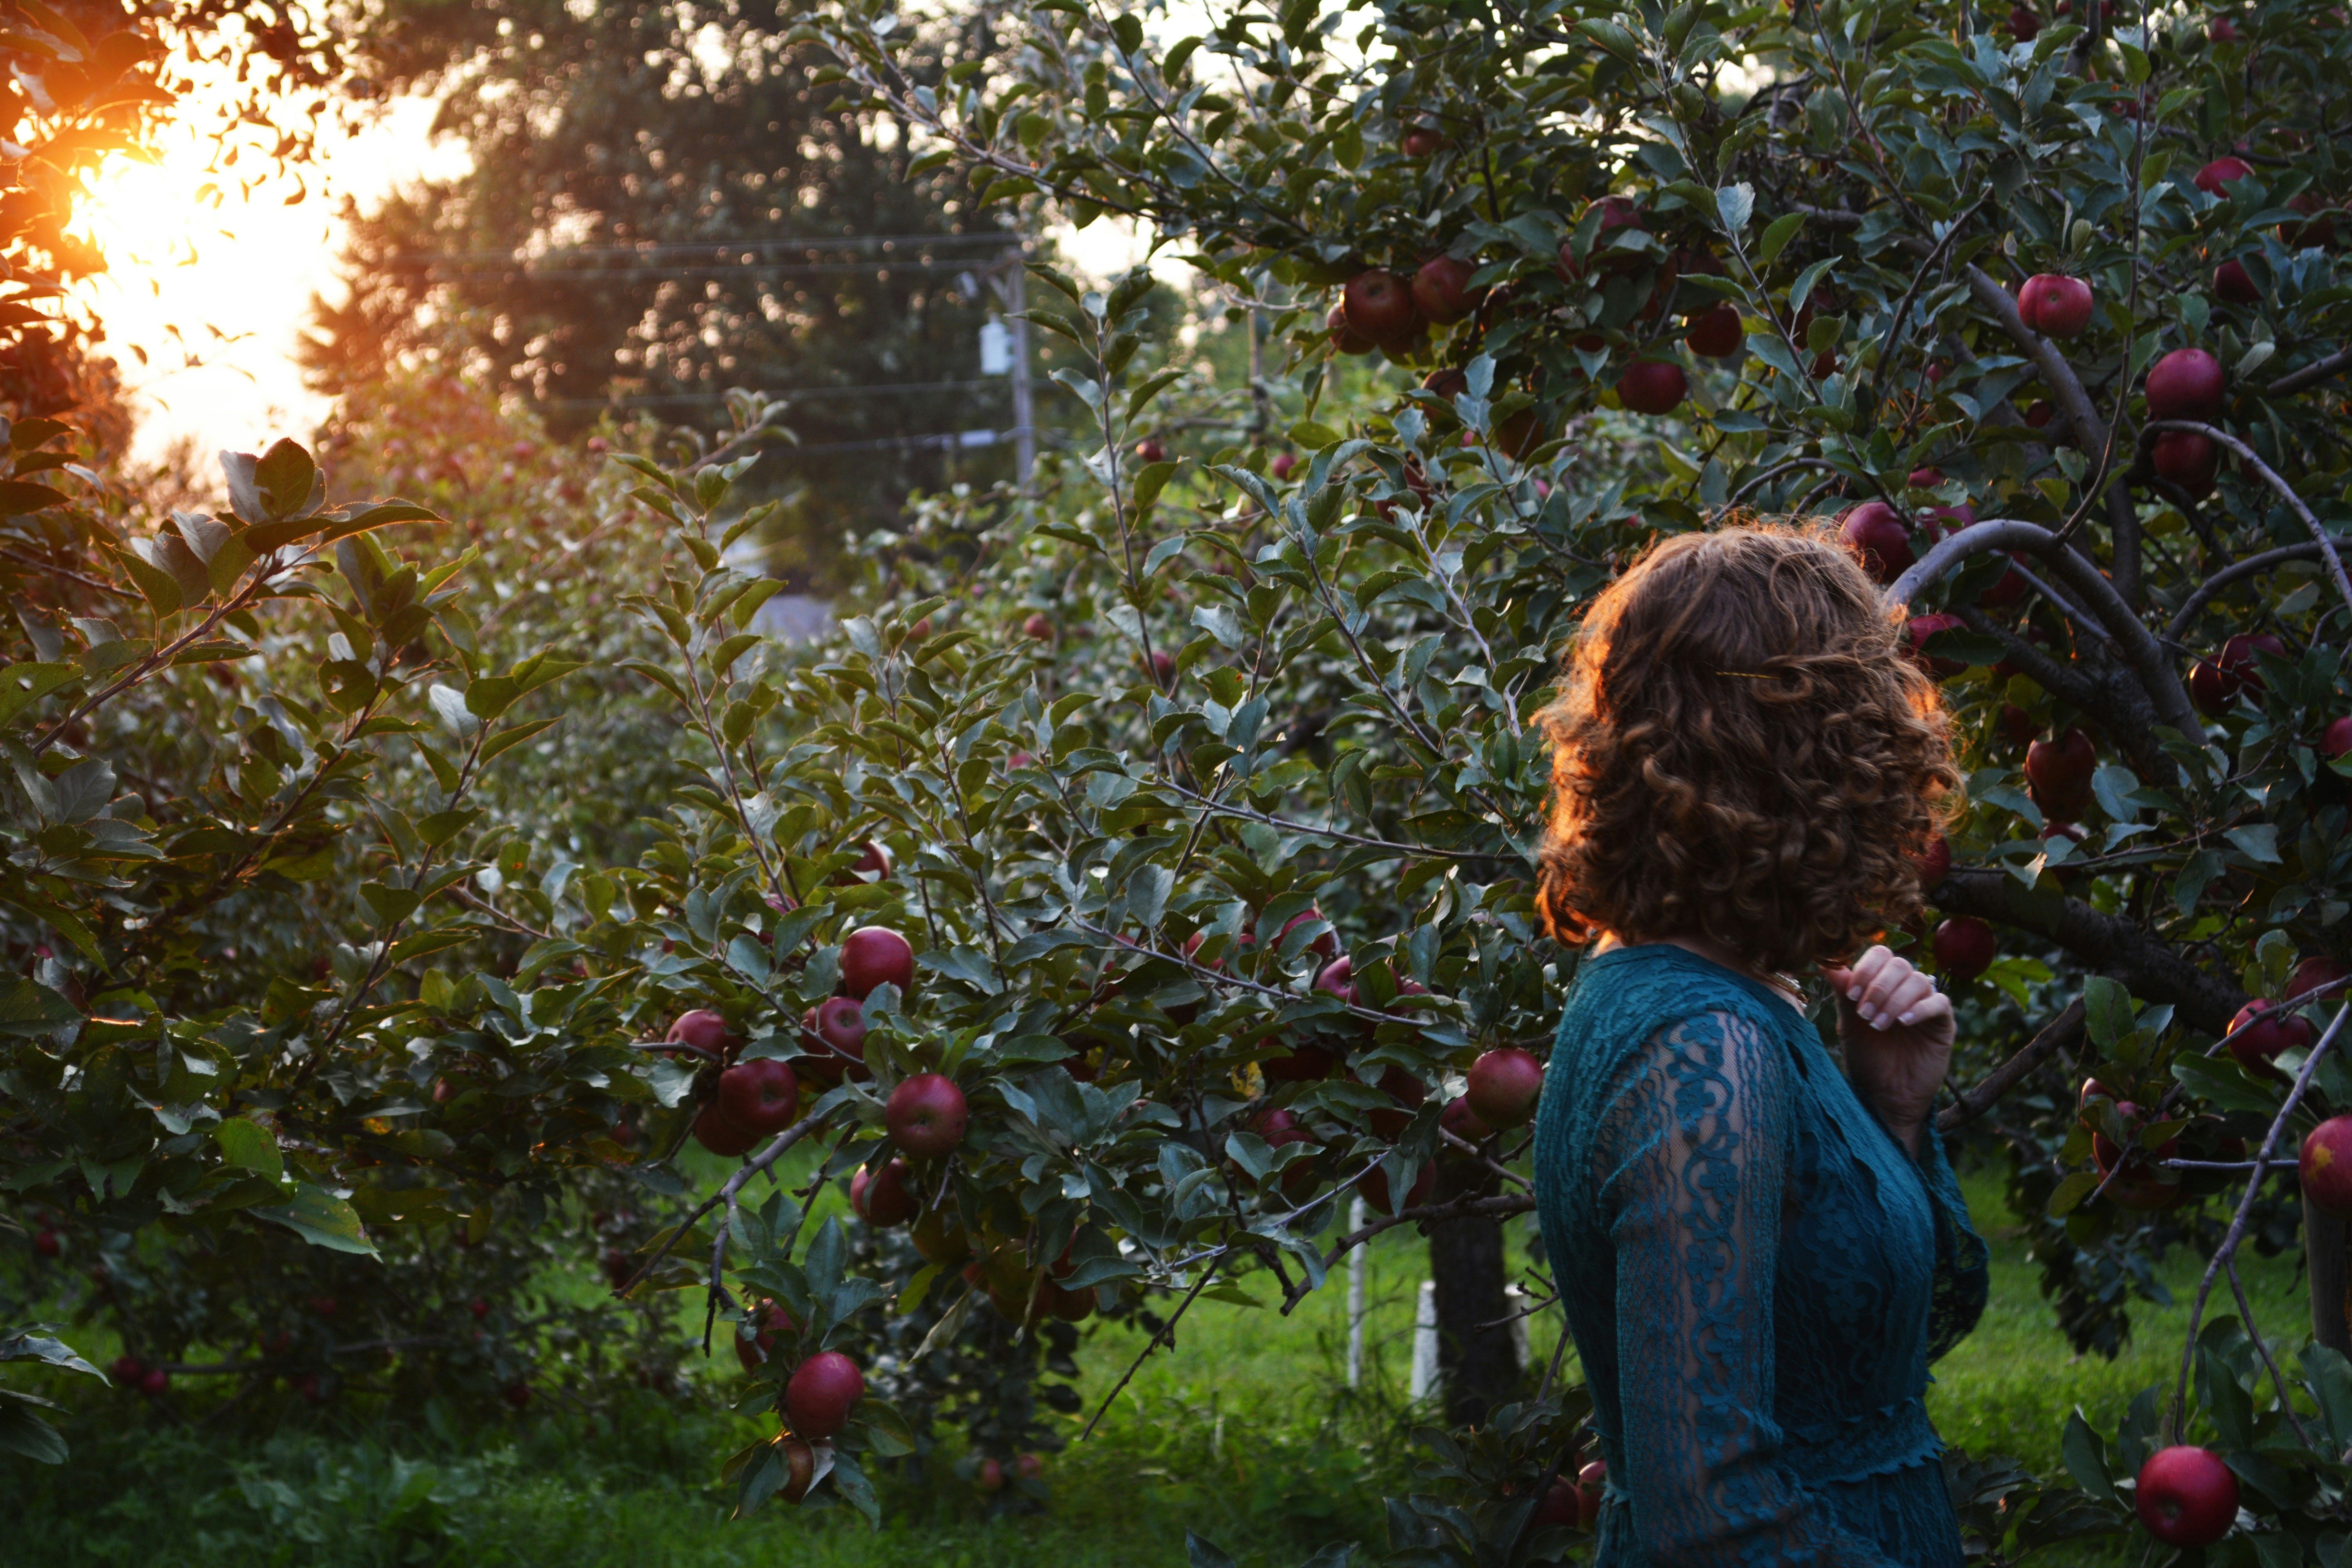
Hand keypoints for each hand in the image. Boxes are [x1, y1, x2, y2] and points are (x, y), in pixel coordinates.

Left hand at [1820, 944, 1954, 1155]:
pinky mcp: (1943, 1023)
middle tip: (1864, 1014)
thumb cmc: (1866, 1059)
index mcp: (1882, 984)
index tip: (1851, 994)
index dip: (1866, 968)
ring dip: (1894, 1000)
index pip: (1881, 954)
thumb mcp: (1849, 1024)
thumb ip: (1843, 993)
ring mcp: (1926, 1004)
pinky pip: (1939, 1003)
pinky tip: (1902, 1023)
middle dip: (1878, 987)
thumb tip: (1827, 962)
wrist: (1885, 1096)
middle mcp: (1905, 990)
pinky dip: (1919, 1009)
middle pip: (1900, 964)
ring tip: (1879, 1024)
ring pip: (1918, 981)